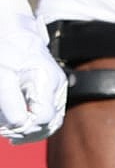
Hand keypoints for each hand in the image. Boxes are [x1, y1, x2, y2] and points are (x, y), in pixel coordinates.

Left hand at [0, 3, 64, 143]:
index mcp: (47, 82)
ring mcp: (55, 89)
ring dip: (31, 130)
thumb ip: (10, 103)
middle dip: (28, 133)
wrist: (10, 32)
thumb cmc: (4, 51)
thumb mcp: (2, 77)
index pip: (43, 119)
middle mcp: (56, 87)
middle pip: (50, 123)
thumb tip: (19, 125)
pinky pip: (46, 114)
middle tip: (7, 135)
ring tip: (10, 131)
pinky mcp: (48, 91)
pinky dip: (33, 122)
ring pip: (50, 121)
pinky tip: (17, 125)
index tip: (6, 129)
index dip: (24, 129)